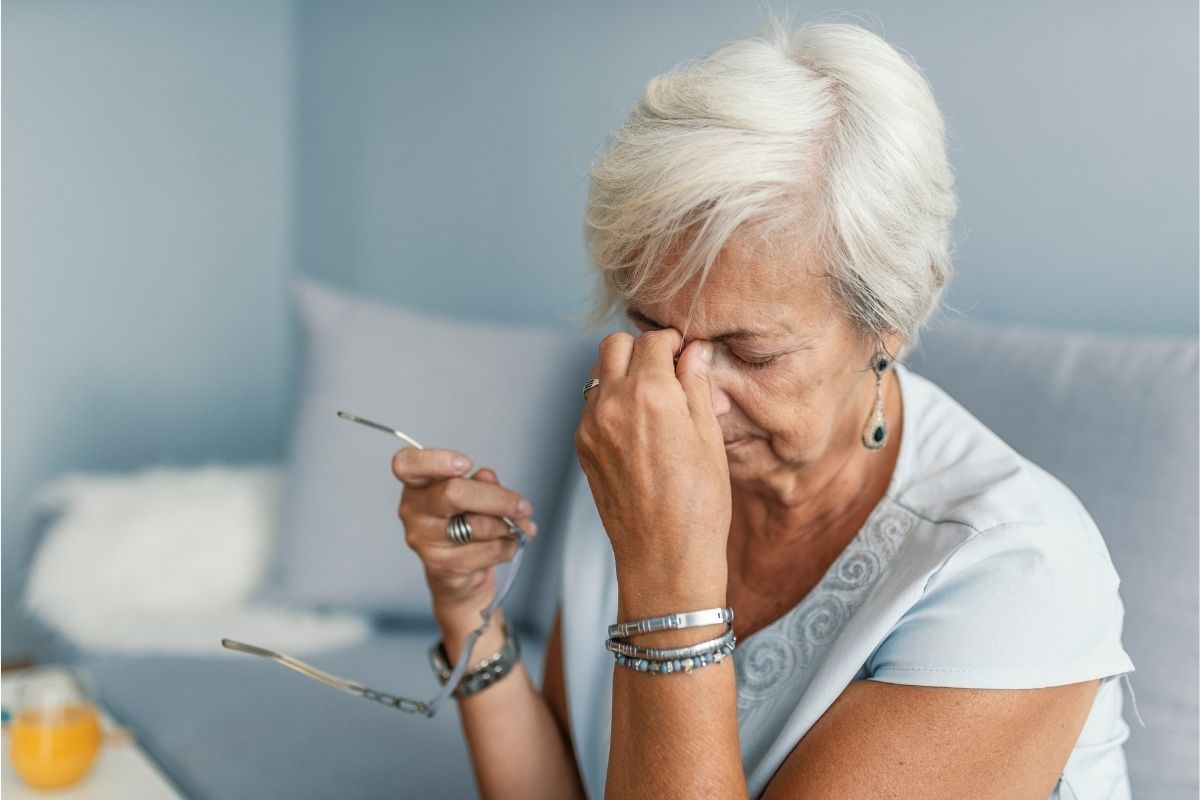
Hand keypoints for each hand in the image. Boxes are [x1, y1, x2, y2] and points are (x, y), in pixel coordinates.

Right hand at [392, 448, 536, 628]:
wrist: (460, 572)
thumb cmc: (465, 523)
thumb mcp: (475, 495)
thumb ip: (481, 483)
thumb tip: (487, 477)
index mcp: (417, 484)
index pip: (407, 464)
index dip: (436, 461)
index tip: (466, 464)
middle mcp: (413, 511)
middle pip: (453, 494)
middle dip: (497, 499)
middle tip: (522, 505)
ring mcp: (424, 540)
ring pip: (477, 526)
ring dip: (508, 527)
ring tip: (520, 527)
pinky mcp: (441, 566)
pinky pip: (486, 551)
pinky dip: (507, 547)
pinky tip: (507, 545)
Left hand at [574, 329, 730, 591]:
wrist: (664, 557)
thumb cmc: (698, 504)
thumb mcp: (709, 439)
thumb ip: (696, 386)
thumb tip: (694, 352)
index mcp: (650, 395)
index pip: (653, 340)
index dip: (673, 343)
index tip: (685, 354)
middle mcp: (613, 403)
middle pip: (615, 345)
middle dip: (640, 349)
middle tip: (665, 371)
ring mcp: (591, 426)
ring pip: (597, 373)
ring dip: (621, 372)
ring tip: (650, 399)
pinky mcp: (582, 447)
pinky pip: (591, 405)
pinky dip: (610, 402)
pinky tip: (637, 427)